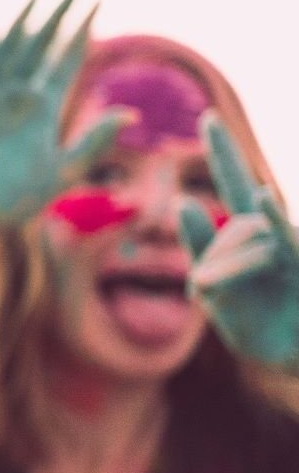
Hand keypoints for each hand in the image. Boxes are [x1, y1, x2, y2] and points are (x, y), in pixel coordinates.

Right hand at [0, 0, 122, 234]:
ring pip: (12, 52)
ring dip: (25, 24)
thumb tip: (133, 114)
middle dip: (59, 17)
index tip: (98, 2)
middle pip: (43, 47)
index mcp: (46, 111)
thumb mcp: (63, 171)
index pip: (68, 61)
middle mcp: (21, 98)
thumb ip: (93, 142)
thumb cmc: (15, 200)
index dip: (82, 33)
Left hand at [180, 116, 298, 370]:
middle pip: (231, 228)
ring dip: (227, 277)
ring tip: (224, 301)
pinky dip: (274, 220)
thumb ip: (198, 247)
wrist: (291, 356)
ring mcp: (289, 246)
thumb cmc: (256, 323)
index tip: (208, 116)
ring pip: (245, 241)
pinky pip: (285, 241)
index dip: (221, 148)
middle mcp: (272, 231)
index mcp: (246, 231)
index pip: (231, 180)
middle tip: (212, 291)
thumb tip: (184, 200)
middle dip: (215, 266)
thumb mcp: (212, 290)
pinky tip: (261, 198)